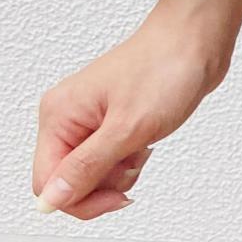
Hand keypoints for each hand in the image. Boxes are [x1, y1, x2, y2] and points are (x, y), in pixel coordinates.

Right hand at [31, 0, 241, 220]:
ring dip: (120, 172)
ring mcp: (88, 120)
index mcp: (58, 117)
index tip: (115, 197)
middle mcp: (66, 119)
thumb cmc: (164, 69)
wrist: (195, 41)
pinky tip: (146, 140)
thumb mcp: (126, 129)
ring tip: (141, 143)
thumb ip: (87, 168)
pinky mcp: (110, 122)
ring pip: (92, 174)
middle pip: (68, 181)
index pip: (46, 183)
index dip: (79, 200)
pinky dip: (130, 159)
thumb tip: (51, 200)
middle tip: (132, 162)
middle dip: (102, 185)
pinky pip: (110, 160)